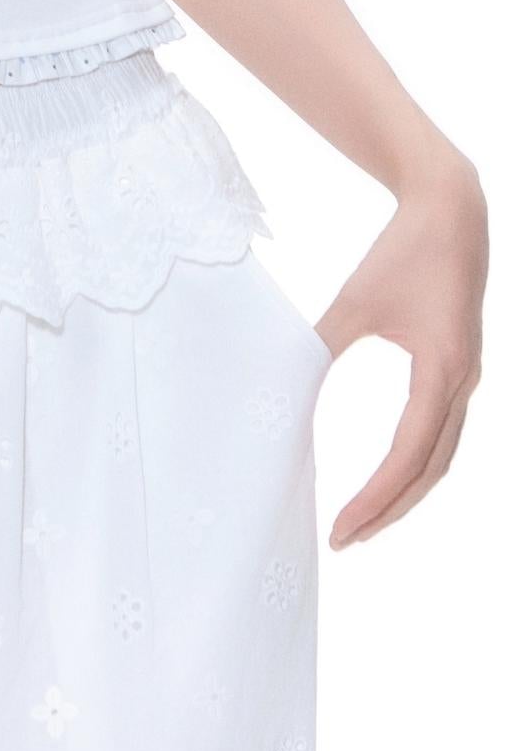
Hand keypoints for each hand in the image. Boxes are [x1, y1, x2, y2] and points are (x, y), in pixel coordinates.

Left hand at [318, 152, 486, 550]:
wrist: (452, 211)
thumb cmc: (401, 251)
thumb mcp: (354, 300)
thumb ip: (321, 344)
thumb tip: (282, 385)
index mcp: (441, 369)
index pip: (407, 454)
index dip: (375, 497)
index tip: (340, 528)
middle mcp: (463, 383)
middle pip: (430, 469)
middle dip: (390, 510)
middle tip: (345, 539)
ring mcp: (468, 378)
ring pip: (441, 456)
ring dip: (405, 492)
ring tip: (364, 520)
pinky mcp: (460, 369)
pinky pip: (442, 431)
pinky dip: (416, 462)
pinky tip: (387, 476)